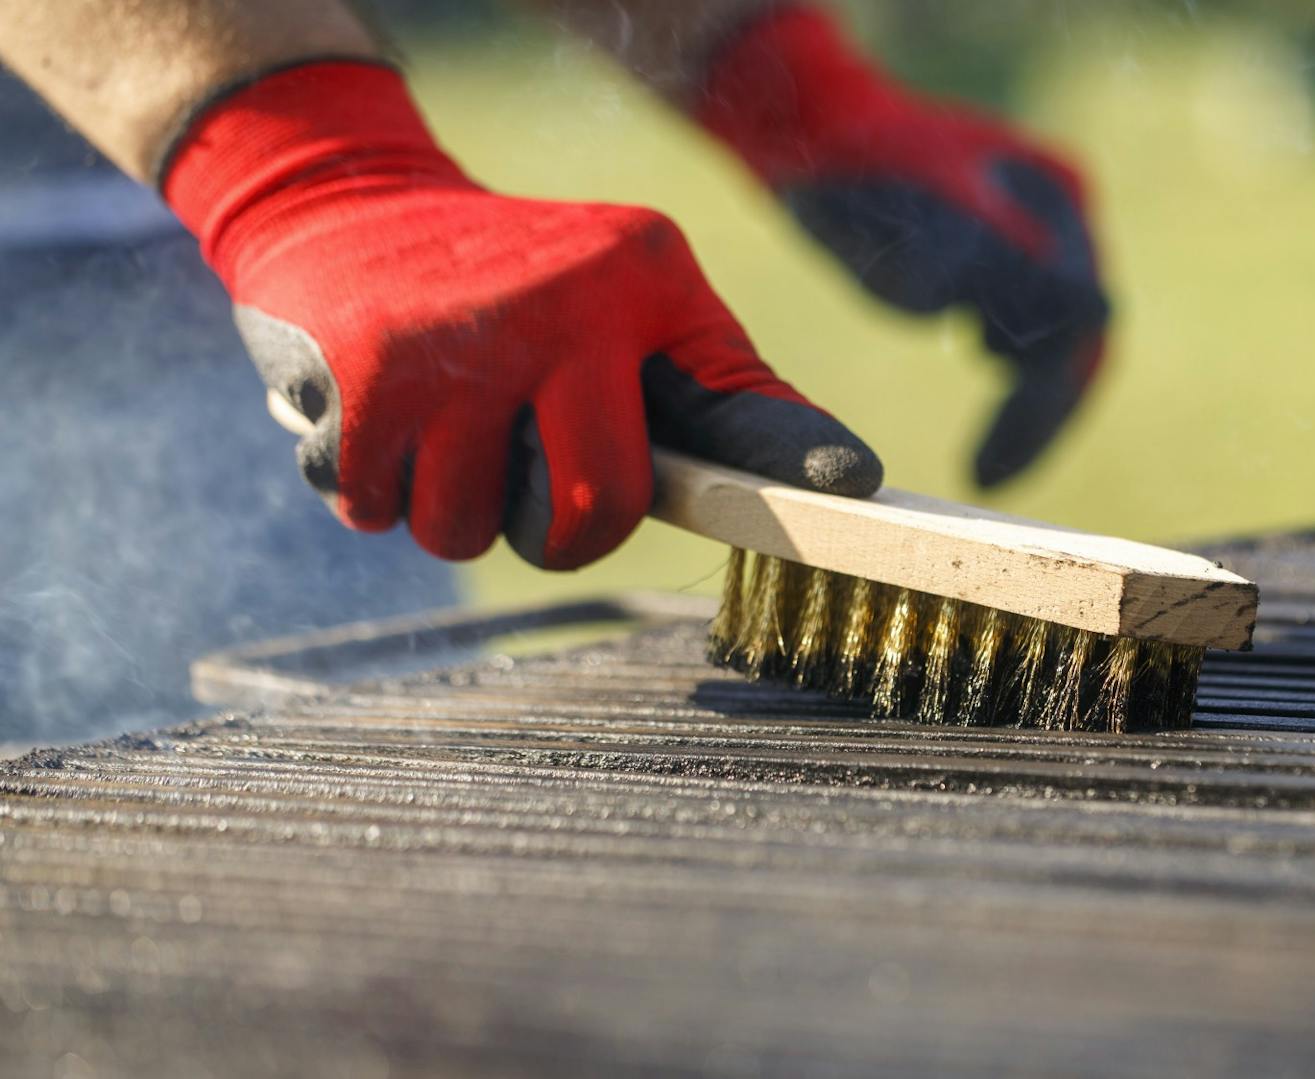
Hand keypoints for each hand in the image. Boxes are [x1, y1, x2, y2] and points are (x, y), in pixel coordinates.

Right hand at [163, 61, 879, 569]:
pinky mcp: (360, 370)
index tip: (855, 484)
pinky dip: (372, 487)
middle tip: (529, 479)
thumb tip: (841, 485)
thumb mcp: (631, 303)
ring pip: (466, 529)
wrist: (347, 203)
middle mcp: (561, 304)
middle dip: (557, 534)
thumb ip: (719, 391)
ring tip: (444, 425)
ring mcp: (458, 337)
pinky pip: (375, 509)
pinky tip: (381, 413)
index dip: (791, 455)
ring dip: (449, 509)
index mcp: (642, 281)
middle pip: (595, 510)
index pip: (730, 395)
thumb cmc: (521, 284)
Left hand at [697, 6, 1109, 487]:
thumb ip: (1004, 260)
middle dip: (1036, 416)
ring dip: (1027, 403)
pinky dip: (1009, 374)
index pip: (1080, 324)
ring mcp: (1035, 237)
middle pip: (1077, 341)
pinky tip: (978, 392)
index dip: (1043, 405)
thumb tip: (1097, 311)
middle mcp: (1061, 219)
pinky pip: (1025, 333)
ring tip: (983, 460)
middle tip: (985, 479)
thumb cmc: (852, 167)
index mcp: (1059, 198)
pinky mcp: (1001, 258)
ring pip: (1054, 345)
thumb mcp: (924, 222)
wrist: (805, 130)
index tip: (989, 468)